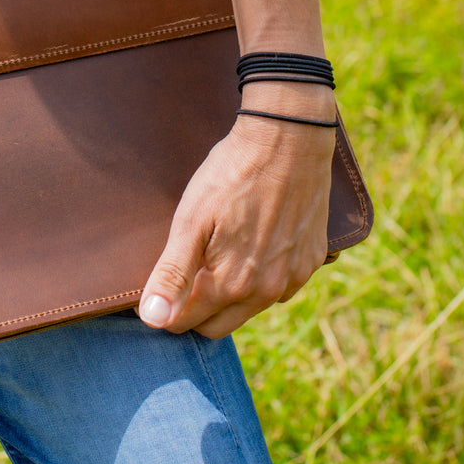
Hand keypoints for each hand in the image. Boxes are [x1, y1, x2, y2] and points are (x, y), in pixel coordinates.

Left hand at [139, 86, 334, 337]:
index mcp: (232, 285)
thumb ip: (172, 274)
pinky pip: (277, 288)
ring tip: (212, 256)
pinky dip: (258, 279)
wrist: (287, 138)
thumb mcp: (191, 221)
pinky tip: (247, 247)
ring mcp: (293, 277)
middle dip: (194, 310)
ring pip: (249, 308)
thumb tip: (152, 319)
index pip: (187, 323)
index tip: (154, 289)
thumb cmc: (231, 175)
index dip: (165, 310)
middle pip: (218, 325)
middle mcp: (267, 291)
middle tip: (180, 275)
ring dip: (227, 295)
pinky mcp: (311, 260)